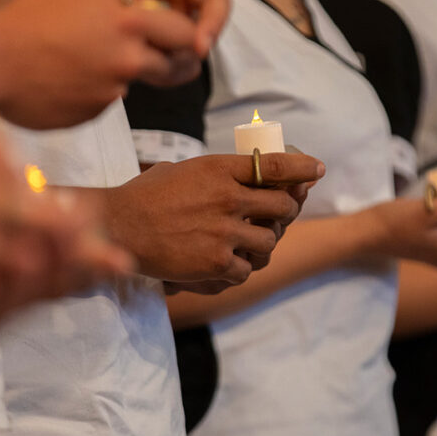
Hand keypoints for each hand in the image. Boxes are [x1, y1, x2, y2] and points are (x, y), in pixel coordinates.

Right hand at [0, 0, 228, 128]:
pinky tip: (66, 74)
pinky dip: (95, 88)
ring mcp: (112, 91)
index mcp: (130, 24)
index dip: (188, 31)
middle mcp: (129, 61)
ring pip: (137, 82)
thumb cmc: (28, 13)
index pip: (186, 33)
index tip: (180, 30)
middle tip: (166, 51)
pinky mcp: (93, 113)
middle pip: (175, 66)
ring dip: (129, 71)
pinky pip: (105, 99)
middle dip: (176, 58)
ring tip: (99, 55)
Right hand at [104, 152, 324, 283]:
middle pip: (282, 207)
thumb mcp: (184, 170)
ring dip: (262, 245)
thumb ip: (218, 173)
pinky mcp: (215, 262)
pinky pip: (247, 269)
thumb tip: (252, 174)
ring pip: (269, 242)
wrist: (118, 227)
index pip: (275, 166)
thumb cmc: (147, 196)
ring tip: (247, 244)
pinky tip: (227, 264)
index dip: (302, 169)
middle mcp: (228, 198)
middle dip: (285, 214)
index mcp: (220, 169)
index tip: (317, 170)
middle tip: (277, 218)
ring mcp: (223, 232)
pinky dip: (240, 269)